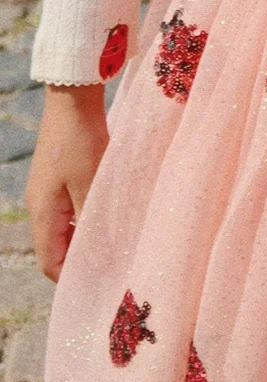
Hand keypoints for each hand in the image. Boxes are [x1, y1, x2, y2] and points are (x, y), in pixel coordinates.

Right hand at [27, 84, 108, 281]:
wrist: (72, 97)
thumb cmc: (81, 140)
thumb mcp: (90, 183)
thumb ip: (90, 220)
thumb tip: (96, 252)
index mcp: (42, 213)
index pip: (50, 262)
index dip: (70, 278)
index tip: (98, 283)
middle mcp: (39, 205)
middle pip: (54, 247)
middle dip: (79, 260)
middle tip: (110, 265)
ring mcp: (46, 189)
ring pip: (62, 228)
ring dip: (83, 237)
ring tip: (112, 241)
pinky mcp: (57, 175)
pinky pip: (67, 208)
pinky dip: (83, 217)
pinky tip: (106, 212)